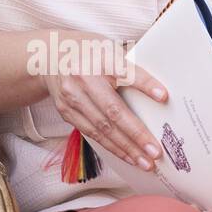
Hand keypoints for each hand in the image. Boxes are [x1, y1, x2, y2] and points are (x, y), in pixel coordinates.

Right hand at [40, 30, 167, 172]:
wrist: (48, 56)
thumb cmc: (88, 52)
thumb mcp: (109, 49)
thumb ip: (130, 67)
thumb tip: (161, 93)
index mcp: (98, 57)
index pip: (124, 71)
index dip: (144, 84)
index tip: (163, 97)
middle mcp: (82, 77)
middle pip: (112, 109)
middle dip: (136, 134)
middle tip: (156, 152)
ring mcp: (71, 96)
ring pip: (101, 128)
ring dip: (125, 148)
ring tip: (145, 162)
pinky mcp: (66, 111)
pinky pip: (91, 133)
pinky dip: (111, 146)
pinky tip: (126, 156)